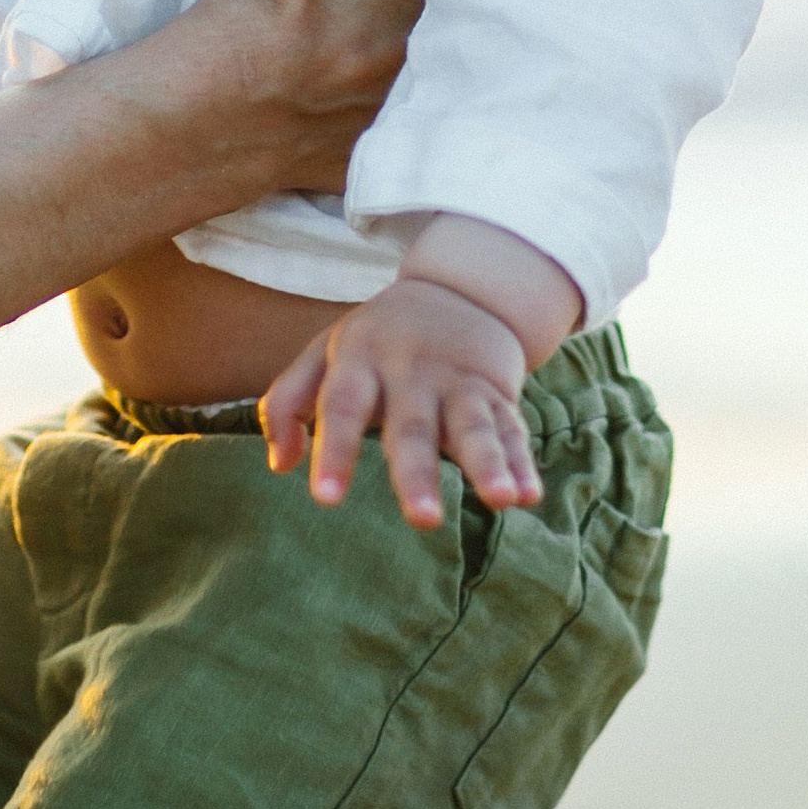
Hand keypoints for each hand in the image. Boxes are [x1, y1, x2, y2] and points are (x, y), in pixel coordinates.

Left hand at [262, 274, 540, 530]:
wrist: (458, 289)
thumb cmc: (377, 338)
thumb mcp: (326, 352)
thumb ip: (289, 402)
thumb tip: (279, 466)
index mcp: (362, 359)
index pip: (343, 406)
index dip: (335, 451)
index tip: (326, 499)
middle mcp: (413, 370)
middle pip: (414, 425)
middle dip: (419, 473)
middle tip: (423, 520)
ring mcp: (460, 381)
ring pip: (474, 426)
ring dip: (488, 464)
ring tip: (500, 499)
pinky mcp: (497, 393)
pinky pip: (512, 429)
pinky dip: (521, 462)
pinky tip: (528, 494)